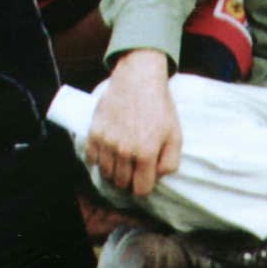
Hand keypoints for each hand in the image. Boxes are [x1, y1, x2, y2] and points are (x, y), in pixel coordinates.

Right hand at [86, 50, 182, 197]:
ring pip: (106, 174)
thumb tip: (156, 178)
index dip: (144, 187)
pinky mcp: (94, 132)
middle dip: (130, 180)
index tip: (145, 179)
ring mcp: (107, 142)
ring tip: (122, 160)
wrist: (138, 77)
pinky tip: (108, 152)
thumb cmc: (159, 106)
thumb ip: (170, 162)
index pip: (140, 190)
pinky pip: (91, 159)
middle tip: (134, 168)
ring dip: (114, 171)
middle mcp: (124, 151)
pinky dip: (99, 160)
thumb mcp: (175, 134)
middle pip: (122, 184)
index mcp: (146, 153)